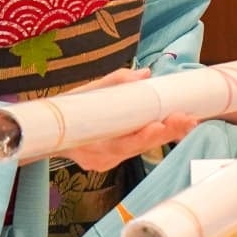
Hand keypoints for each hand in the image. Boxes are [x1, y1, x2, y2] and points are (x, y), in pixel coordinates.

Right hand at [60, 68, 198, 173]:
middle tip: (188, 119)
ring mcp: (107, 162)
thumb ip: (116, 82)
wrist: (48, 134)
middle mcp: (102, 158)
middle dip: (165, 133)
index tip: (161, 124)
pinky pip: (136, 148)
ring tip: (188, 121)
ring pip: (140, 149)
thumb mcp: (87, 92)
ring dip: (165, 135)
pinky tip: (173, 127)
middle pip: (139, 147)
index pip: (123, 143)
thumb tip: (145, 74)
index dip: (144, 135)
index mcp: (93, 145)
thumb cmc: (66, 110)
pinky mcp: (112, 160)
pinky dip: (153, 138)